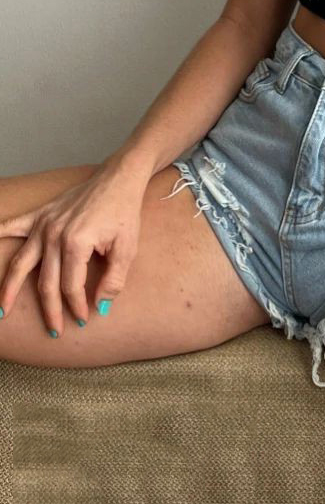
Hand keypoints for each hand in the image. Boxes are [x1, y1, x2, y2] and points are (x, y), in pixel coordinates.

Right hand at [0, 160, 148, 336]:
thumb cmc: (124, 212)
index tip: (83, 319)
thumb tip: (100, 308)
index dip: (77, 306)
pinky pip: (13, 225)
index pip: (71, 287)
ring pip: (22, 263)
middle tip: (55, 331)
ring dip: (9, 288)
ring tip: (2, 310)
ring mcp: (44, 223)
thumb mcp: (127, 249)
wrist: (120, 179)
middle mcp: (54, 234)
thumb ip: (113, 281)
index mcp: (76, 243)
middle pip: (46, 282)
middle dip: (50, 310)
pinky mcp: (41, 214)